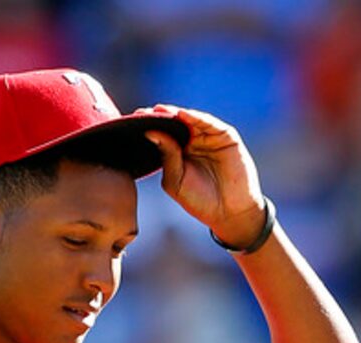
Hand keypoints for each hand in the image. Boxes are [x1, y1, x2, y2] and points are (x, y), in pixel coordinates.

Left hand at [143, 106, 265, 248]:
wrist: (229, 213)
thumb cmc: (200, 201)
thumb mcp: (176, 181)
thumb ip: (166, 158)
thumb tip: (151, 132)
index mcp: (179, 152)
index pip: (162, 135)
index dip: (149, 126)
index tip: (132, 122)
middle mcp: (193, 141)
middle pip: (173, 123)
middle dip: (158, 116)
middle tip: (141, 113)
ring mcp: (209, 137)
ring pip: (189, 119)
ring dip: (174, 113)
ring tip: (159, 110)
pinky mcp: (225, 136)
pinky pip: (208, 123)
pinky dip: (195, 117)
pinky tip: (182, 115)